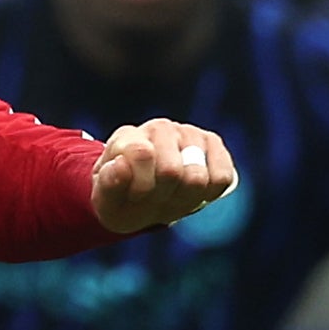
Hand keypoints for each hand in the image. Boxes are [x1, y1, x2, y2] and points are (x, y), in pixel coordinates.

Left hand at [93, 119, 239, 234]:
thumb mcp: (107, 200)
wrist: (143, 196)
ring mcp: (188, 133)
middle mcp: (160, 128)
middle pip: (171, 172)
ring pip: (197, 178)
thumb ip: (108, 185)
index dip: (139, 188)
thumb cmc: (124, 198)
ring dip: (184, 198)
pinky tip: (193, 193)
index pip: (141, 155)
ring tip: (171, 196)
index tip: (133, 196)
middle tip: (154, 199)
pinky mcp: (213, 145)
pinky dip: (209, 193)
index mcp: (128, 138)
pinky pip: (221, 178)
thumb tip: (121, 165)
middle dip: (162, 197)